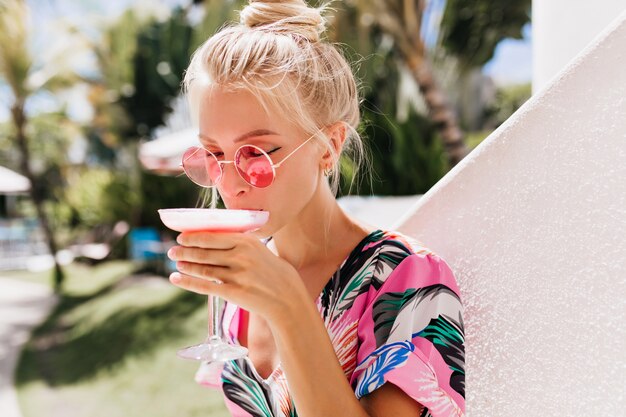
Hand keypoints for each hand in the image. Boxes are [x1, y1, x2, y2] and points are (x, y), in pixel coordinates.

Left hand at [167, 231, 305, 321]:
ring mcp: (237, 275)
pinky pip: (205, 286)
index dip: (193, 237)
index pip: (212, 236)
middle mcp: (241, 256)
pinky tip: (176, 278)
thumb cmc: (275, 273)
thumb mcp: (261, 251)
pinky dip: (187, 282)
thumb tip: (215, 240)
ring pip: (203, 268)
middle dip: (185, 251)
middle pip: (204, 252)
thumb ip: (241, 245)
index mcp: (247, 242)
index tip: (182, 237)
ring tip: (176, 263)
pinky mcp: (234, 292)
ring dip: (185, 265)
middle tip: (173, 250)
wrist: (289, 298)